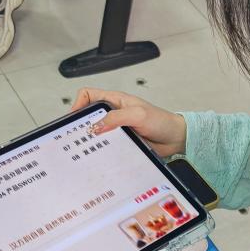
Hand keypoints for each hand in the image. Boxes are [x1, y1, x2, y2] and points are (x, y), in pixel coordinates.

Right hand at [71, 88, 186, 156]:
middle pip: (88, 116)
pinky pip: (106, 146)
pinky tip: (101, 155)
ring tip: (88, 147)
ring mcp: (116, 129)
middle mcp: (114, 114)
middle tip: (78, 135)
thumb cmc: (162, 121)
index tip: (74, 118)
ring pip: (96, 133)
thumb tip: (96, 126)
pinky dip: (102, 150)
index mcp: (115, 100)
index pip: (88, 95)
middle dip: (81, 125)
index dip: (78, 103)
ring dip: (92, 140)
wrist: (175, 139)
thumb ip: (116, 118)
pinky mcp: (120, 142)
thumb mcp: (138, 115)